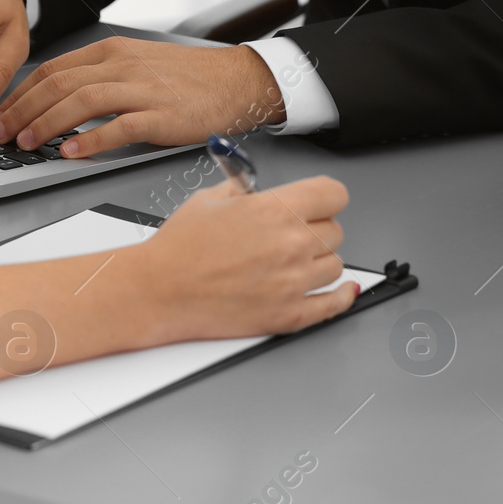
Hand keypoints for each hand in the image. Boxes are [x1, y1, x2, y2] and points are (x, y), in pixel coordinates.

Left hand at [0, 38, 284, 157]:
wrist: (236, 81)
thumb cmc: (186, 79)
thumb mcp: (137, 64)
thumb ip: (100, 76)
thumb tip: (57, 99)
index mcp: (112, 52)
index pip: (53, 69)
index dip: (21, 93)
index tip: (3, 114)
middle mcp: (123, 66)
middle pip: (58, 85)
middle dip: (23, 111)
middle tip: (2, 134)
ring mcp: (142, 90)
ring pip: (80, 103)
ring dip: (47, 125)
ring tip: (27, 144)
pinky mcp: (162, 116)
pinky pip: (118, 127)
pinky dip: (90, 141)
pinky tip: (71, 153)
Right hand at [125, 177, 358, 343]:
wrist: (158, 291)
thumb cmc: (178, 249)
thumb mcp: (211, 199)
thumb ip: (244, 190)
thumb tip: (259, 188)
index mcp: (275, 210)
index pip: (334, 194)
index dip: (326, 196)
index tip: (321, 201)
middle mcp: (291, 245)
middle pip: (334, 231)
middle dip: (315, 229)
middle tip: (292, 234)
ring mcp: (293, 282)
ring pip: (335, 266)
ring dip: (319, 261)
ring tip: (293, 262)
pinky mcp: (288, 315)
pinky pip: (333, 305)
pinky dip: (342, 296)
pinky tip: (344, 290)